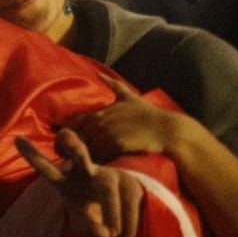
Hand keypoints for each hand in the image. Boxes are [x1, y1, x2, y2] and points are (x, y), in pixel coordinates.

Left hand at [15, 129, 145, 236]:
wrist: (120, 211)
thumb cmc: (90, 211)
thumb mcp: (83, 224)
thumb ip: (87, 229)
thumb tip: (105, 231)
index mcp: (66, 179)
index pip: (47, 168)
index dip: (33, 155)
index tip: (17, 138)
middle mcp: (86, 171)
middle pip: (80, 156)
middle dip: (73, 146)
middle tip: (65, 134)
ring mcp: (110, 175)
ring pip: (108, 190)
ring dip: (110, 213)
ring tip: (110, 234)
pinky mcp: (130, 183)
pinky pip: (128, 206)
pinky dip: (126, 227)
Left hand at [68, 75, 182, 160]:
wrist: (166, 130)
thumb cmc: (148, 114)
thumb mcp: (129, 96)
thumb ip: (112, 85)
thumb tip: (98, 73)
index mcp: (99, 113)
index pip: (73, 124)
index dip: (71, 134)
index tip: (74, 141)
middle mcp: (100, 122)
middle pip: (76, 137)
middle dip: (74, 146)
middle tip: (75, 155)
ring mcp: (107, 133)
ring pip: (86, 148)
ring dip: (85, 154)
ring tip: (86, 161)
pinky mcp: (116, 144)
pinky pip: (99, 156)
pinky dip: (96, 160)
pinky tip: (99, 163)